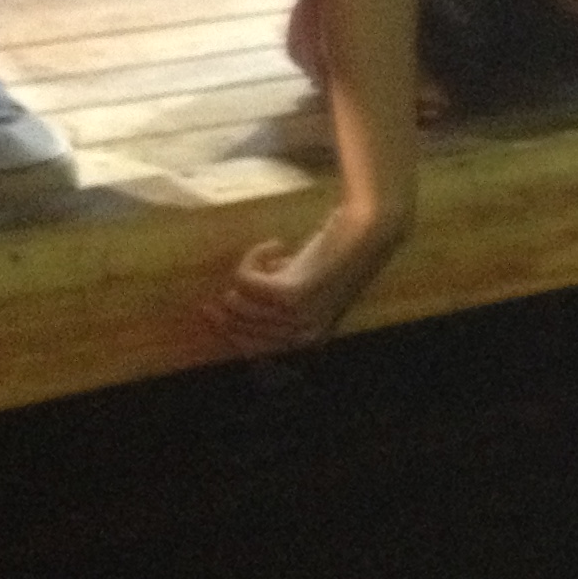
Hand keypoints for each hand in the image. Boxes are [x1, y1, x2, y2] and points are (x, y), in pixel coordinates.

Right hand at [209, 199, 406, 354]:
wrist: (370, 229)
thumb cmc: (338, 253)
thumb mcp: (305, 284)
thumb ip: (277, 301)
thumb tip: (231, 303)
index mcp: (308, 341)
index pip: (250, 349)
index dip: (225, 328)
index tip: (207, 308)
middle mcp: (302, 338)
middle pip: (238, 324)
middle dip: (231, 298)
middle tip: (242, 270)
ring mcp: (298, 320)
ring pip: (238, 301)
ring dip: (250, 269)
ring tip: (275, 253)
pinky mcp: (292, 296)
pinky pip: (245, 280)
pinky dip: (254, 256)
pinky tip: (276, 245)